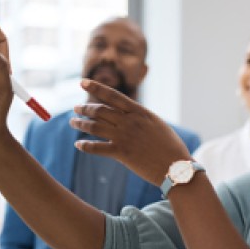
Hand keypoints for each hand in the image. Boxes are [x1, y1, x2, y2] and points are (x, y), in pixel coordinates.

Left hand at [70, 79, 191, 184]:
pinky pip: (96, 148)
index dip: (96, 87)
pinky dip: (85, 146)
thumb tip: (130, 114)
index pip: (113, 95)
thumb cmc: (171, 148)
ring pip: (94, 126)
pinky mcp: (121, 153)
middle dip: (85, 108)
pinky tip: (79, 145)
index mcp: (140, 112)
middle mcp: (130, 121)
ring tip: (74, 122)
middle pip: (100, 111)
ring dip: (80, 124)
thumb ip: (141, 118)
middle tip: (76, 108)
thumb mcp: (158, 125)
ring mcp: (124, 137)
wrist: (176, 167)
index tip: (83, 82)